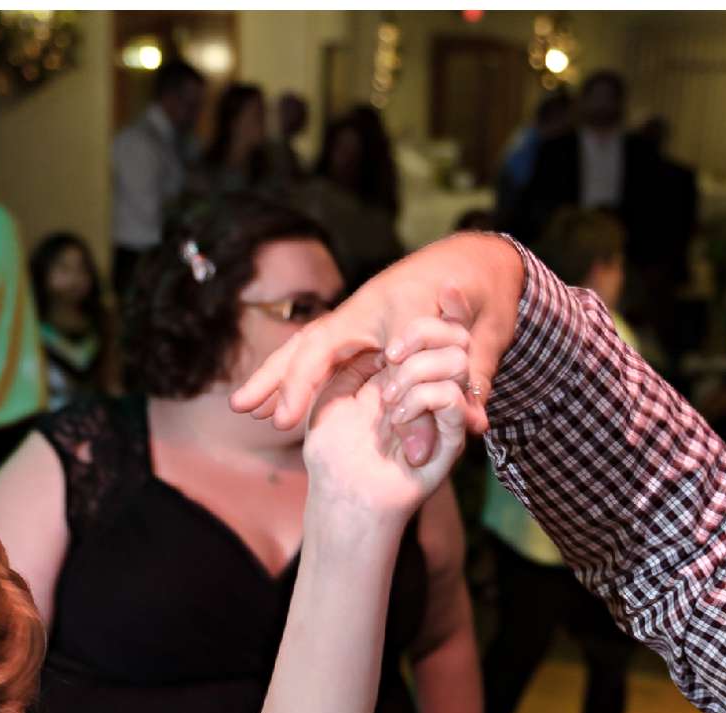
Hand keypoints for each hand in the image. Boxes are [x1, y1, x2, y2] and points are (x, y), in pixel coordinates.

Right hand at [233, 231, 523, 438]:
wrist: (483, 261)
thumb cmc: (482, 297)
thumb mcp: (480, 343)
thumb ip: (465, 389)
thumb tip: (449, 439)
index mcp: (381, 311)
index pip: (326, 348)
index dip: (303, 385)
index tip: (285, 421)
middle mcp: (362, 311)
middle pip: (304, 343)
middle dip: (272, 378)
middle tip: (241, 410)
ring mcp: (361, 318)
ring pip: (308, 347)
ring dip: (276, 377)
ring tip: (245, 408)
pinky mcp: (365, 328)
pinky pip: (324, 352)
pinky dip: (302, 375)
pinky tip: (286, 398)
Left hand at [300, 325, 469, 530]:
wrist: (344, 498)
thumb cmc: (333, 452)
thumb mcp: (335, 394)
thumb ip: (357, 362)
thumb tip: (390, 332)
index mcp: (406, 376)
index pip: (438, 333)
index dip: (450, 308)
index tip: (445, 288)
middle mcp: (431, 390)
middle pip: (458, 338)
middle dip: (429, 329)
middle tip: (392, 352)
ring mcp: (443, 414)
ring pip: (457, 363)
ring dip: (418, 369)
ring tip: (387, 398)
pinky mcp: (449, 440)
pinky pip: (450, 398)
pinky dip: (423, 397)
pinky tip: (396, 414)